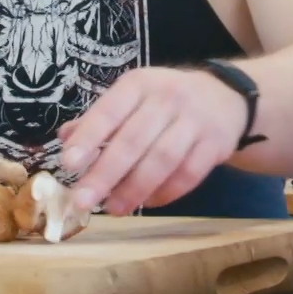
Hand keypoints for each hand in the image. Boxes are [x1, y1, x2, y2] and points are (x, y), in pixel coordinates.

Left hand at [58, 67, 246, 214]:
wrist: (226, 98)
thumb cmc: (166, 100)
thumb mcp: (134, 97)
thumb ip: (101, 118)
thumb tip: (65, 139)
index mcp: (140, 84)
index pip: (110, 110)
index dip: (89, 137)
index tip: (68, 163)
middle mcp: (168, 98)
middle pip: (134, 140)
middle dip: (106, 173)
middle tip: (83, 200)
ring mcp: (195, 121)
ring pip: (162, 160)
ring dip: (135, 188)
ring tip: (114, 209)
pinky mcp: (215, 144)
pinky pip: (188, 174)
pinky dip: (166, 192)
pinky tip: (147, 203)